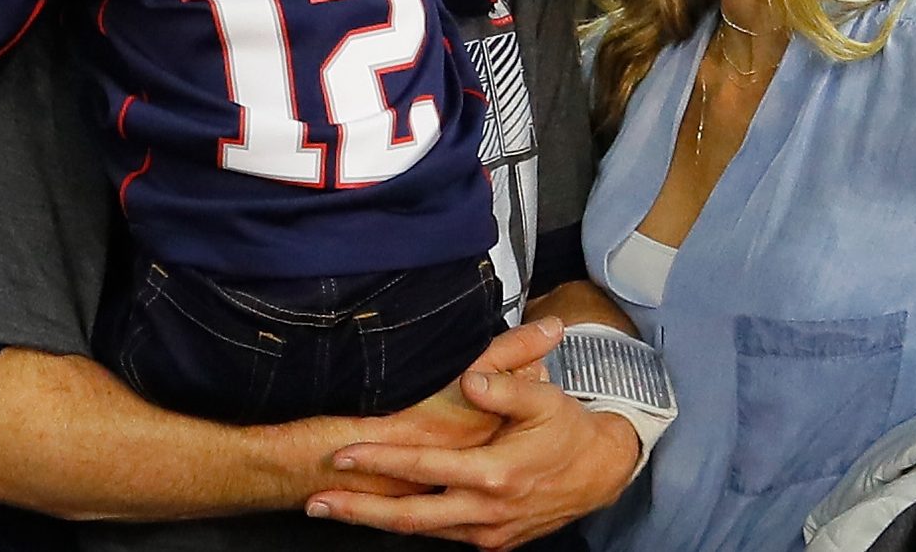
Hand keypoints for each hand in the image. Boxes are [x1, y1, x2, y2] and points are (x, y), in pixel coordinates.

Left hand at [306, 374, 639, 549]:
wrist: (600, 473)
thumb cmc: (567, 430)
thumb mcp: (544, 399)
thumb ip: (505, 387)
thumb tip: (468, 379)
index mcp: (494, 474)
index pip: (424, 469)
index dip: (380, 460)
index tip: (343, 453)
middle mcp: (485, 511)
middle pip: (408, 517)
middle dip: (357, 510)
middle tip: (315, 502)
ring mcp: (487, 534)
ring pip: (420, 531)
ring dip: (374, 520)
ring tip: (334, 509)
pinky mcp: (491, 542)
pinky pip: (441, 534)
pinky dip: (409, 525)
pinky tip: (380, 514)